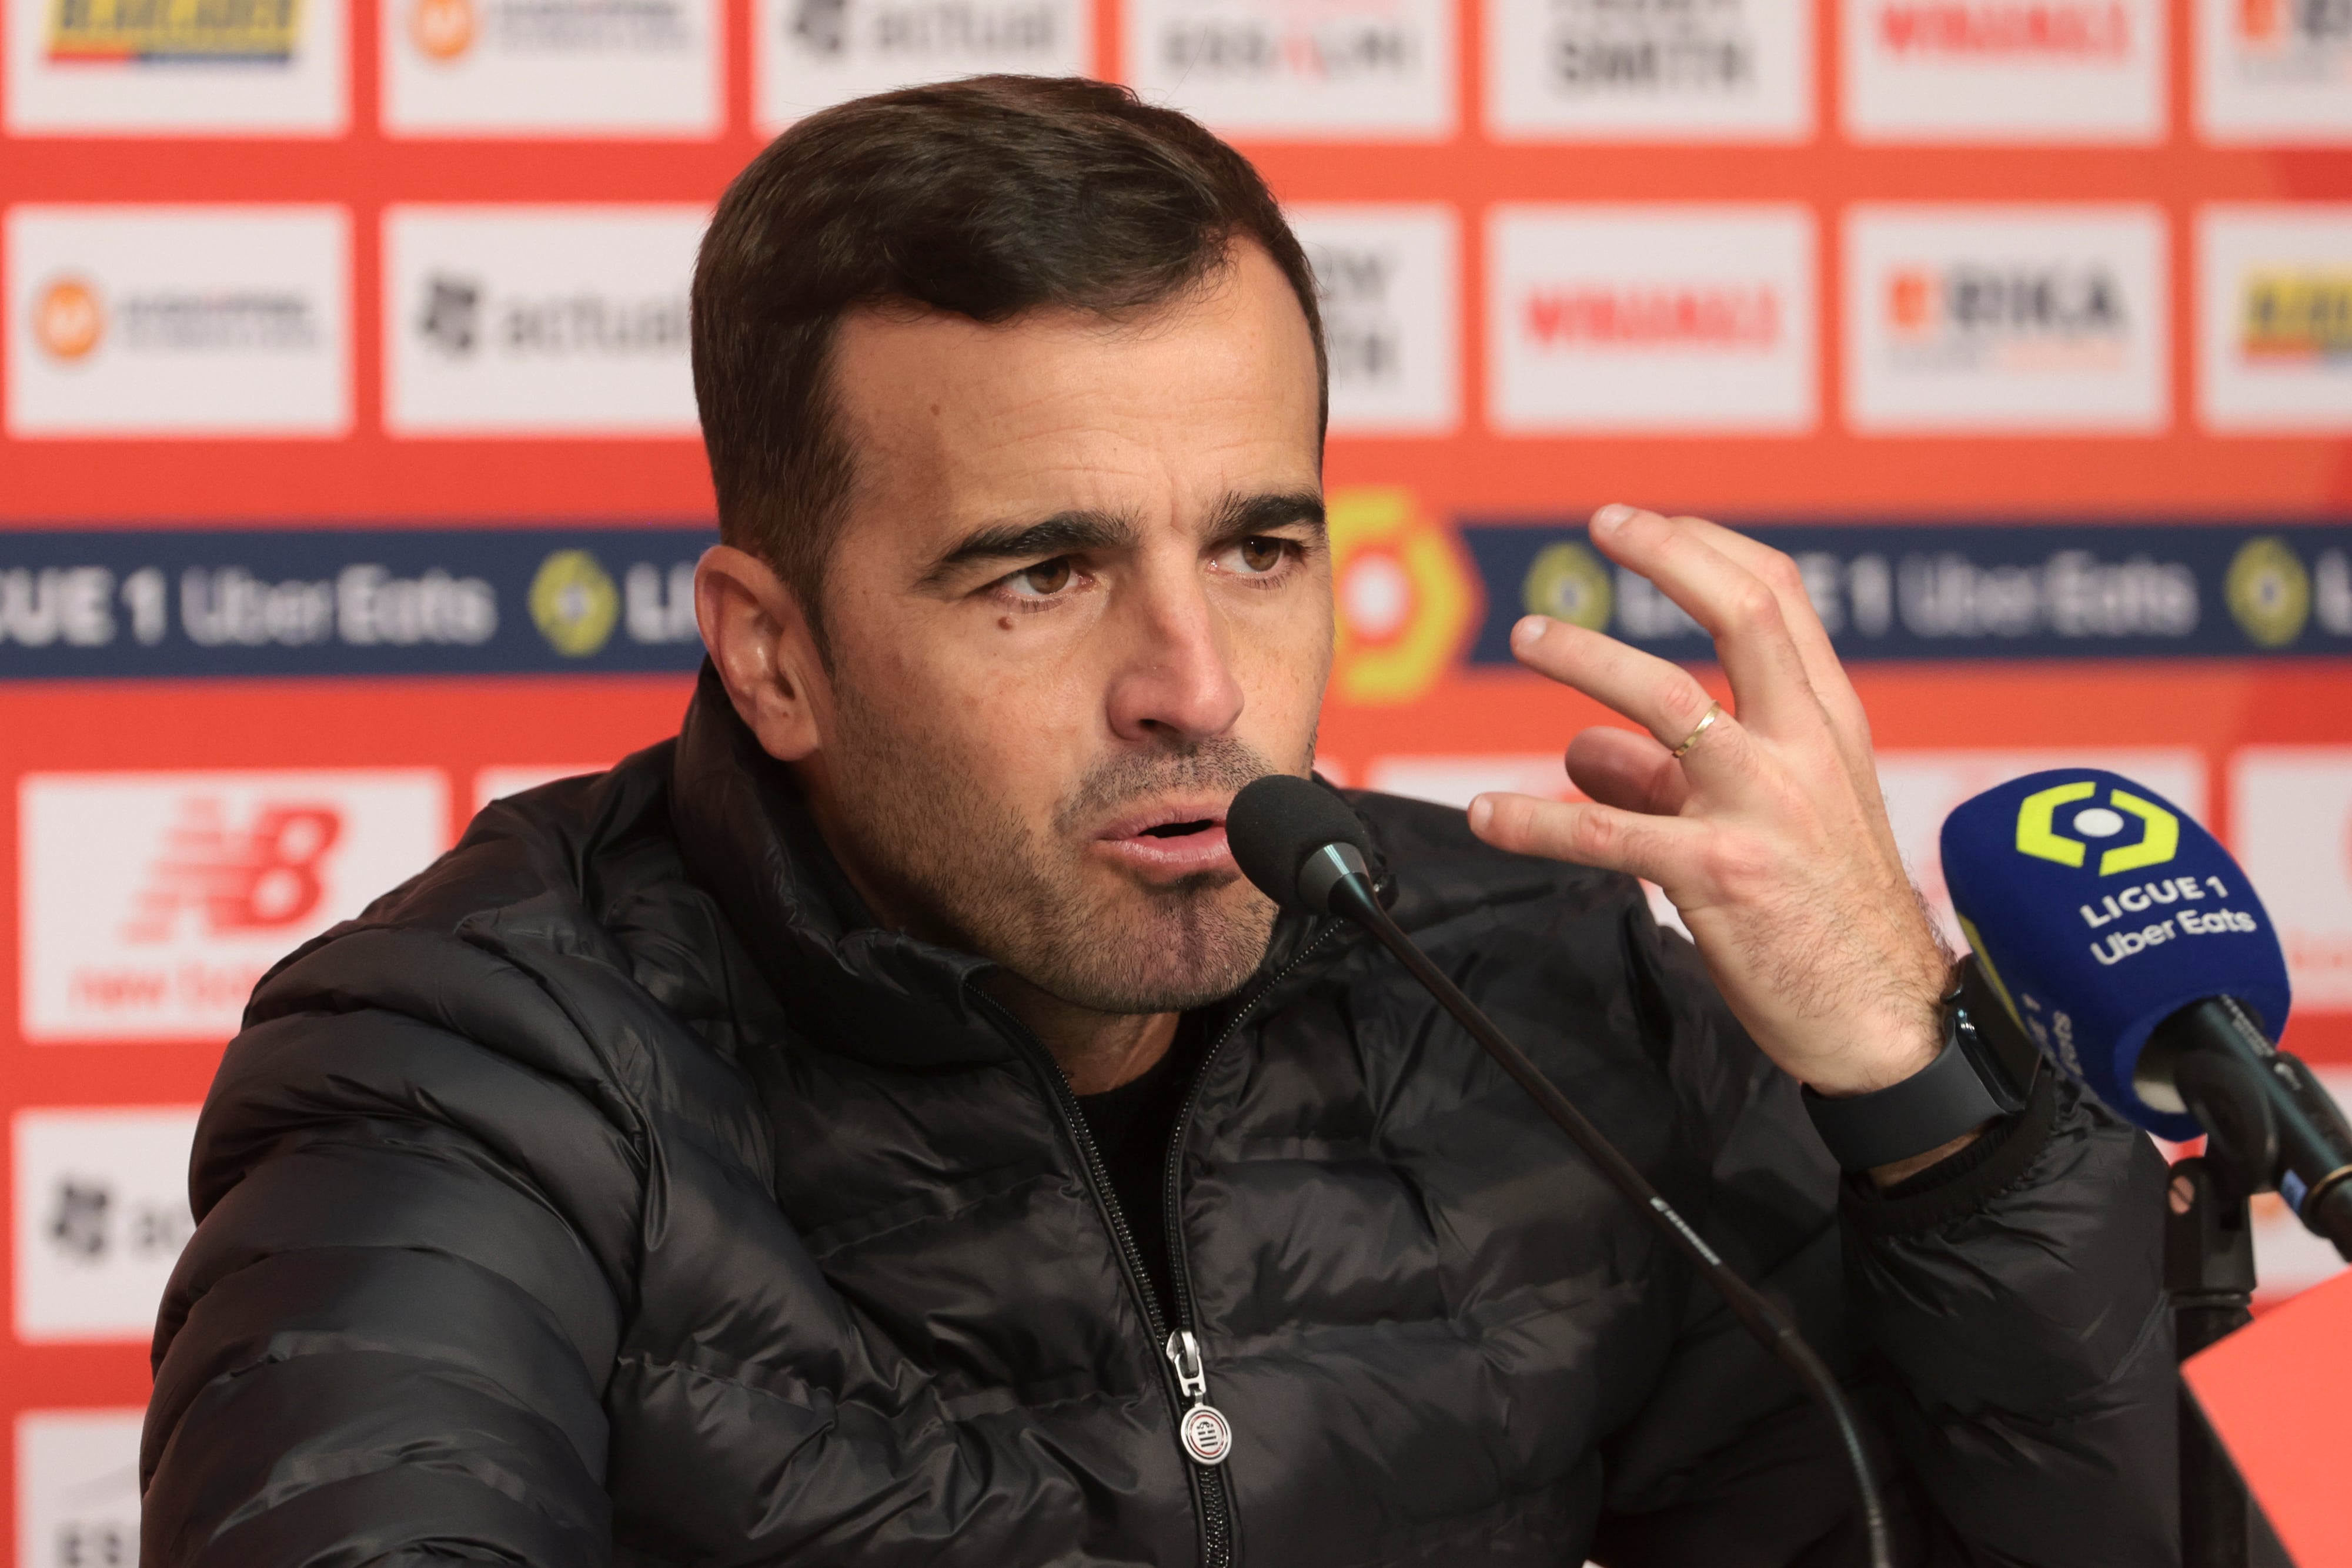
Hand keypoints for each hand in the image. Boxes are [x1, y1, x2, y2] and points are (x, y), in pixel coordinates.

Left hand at [1467, 506, 1949, 1102]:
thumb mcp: (1776, 819)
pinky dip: (1534, 819)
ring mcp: (1763, 808)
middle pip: (1741, 614)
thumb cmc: (1827, 916)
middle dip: (1667, 556)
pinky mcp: (1719, 874)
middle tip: (1600, 527)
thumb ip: (1674, 774)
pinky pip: (1606, 833)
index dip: (1707, 547)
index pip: (1778, 600)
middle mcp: (1803, 750)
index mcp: (1828, 727)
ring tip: (1528, 636)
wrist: (1885, 1022)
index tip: (1644, 524)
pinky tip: (1487, 812)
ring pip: (1664, 702)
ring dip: (1586, 658)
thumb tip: (1585, 745)